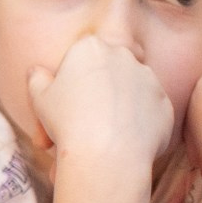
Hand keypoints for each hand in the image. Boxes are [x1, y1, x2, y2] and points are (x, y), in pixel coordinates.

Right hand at [27, 35, 173, 179]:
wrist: (107, 154)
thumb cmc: (68, 122)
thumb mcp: (39, 98)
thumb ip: (37, 78)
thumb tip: (37, 72)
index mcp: (90, 48)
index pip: (80, 54)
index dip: (70, 77)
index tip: (64, 99)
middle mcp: (124, 56)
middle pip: (107, 69)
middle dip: (95, 89)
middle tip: (78, 118)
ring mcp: (149, 78)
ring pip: (128, 89)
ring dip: (116, 105)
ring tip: (99, 134)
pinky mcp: (164, 102)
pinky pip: (146, 110)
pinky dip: (134, 122)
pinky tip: (119, 141)